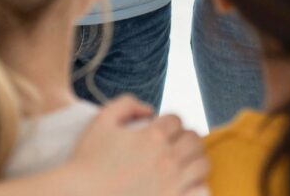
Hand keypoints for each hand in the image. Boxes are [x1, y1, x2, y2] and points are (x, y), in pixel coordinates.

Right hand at [69, 95, 208, 195]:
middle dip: (186, 139)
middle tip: (176, 147)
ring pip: (203, 164)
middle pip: (194, 140)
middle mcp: (167, 158)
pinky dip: (198, 186)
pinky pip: (202, 192)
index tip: (163, 132)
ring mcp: (172, 183)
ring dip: (195, 160)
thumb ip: (126, 104)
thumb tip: (149, 109)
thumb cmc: (86, 161)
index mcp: (153, 135)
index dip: (170, 123)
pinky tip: (185, 187)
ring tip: (184, 166)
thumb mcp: (101, 121)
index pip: (177, 120)